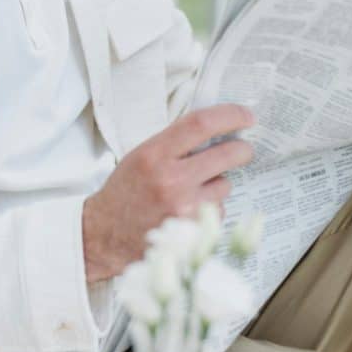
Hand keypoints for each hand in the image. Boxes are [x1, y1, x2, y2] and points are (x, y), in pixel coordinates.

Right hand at [81, 104, 254, 282]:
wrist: (105, 235)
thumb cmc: (126, 191)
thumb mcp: (142, 156)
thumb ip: (175, 143)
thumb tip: (216, 129)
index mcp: (155, 154)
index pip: (201, 123)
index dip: (230, 115)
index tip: (246, 115)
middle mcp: (171, 180)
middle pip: (226, 154)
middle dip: (242, 149)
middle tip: (244, 149)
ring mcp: (184, 208)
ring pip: (225, 185)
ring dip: (218, 184)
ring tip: (192, 191)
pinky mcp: (193, 232)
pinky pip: (218, 211)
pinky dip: (210, 208)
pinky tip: (188, 211)